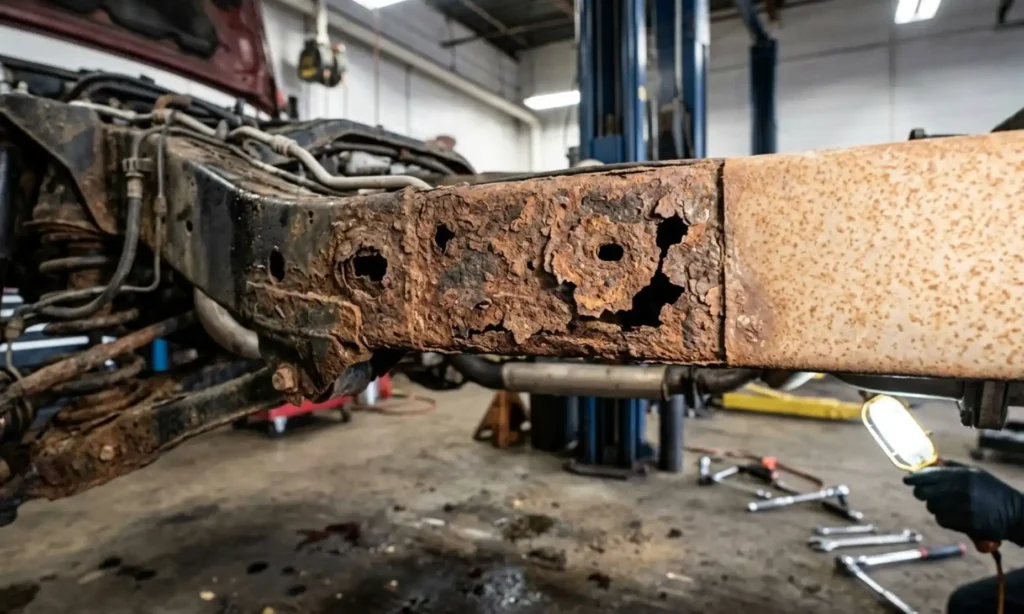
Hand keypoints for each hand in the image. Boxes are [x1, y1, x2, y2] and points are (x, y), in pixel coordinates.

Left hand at [904, 465, 1023, 543]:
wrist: (1015, 513)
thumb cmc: (993, 491)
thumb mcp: (975, 473)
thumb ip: (952, 468)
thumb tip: (931, 462)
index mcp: (963, 475)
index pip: (929, 475)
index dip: (915, 478)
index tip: (907, 479)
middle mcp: (962, 490)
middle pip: (925, 493)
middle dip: (922, 493)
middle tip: (925, 494)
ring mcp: (964, 507)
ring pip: (932, 508)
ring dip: (936, 507)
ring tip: (950, 505)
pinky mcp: (967, 523)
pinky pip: (943, 520)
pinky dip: (945, 519)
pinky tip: (957, 516)